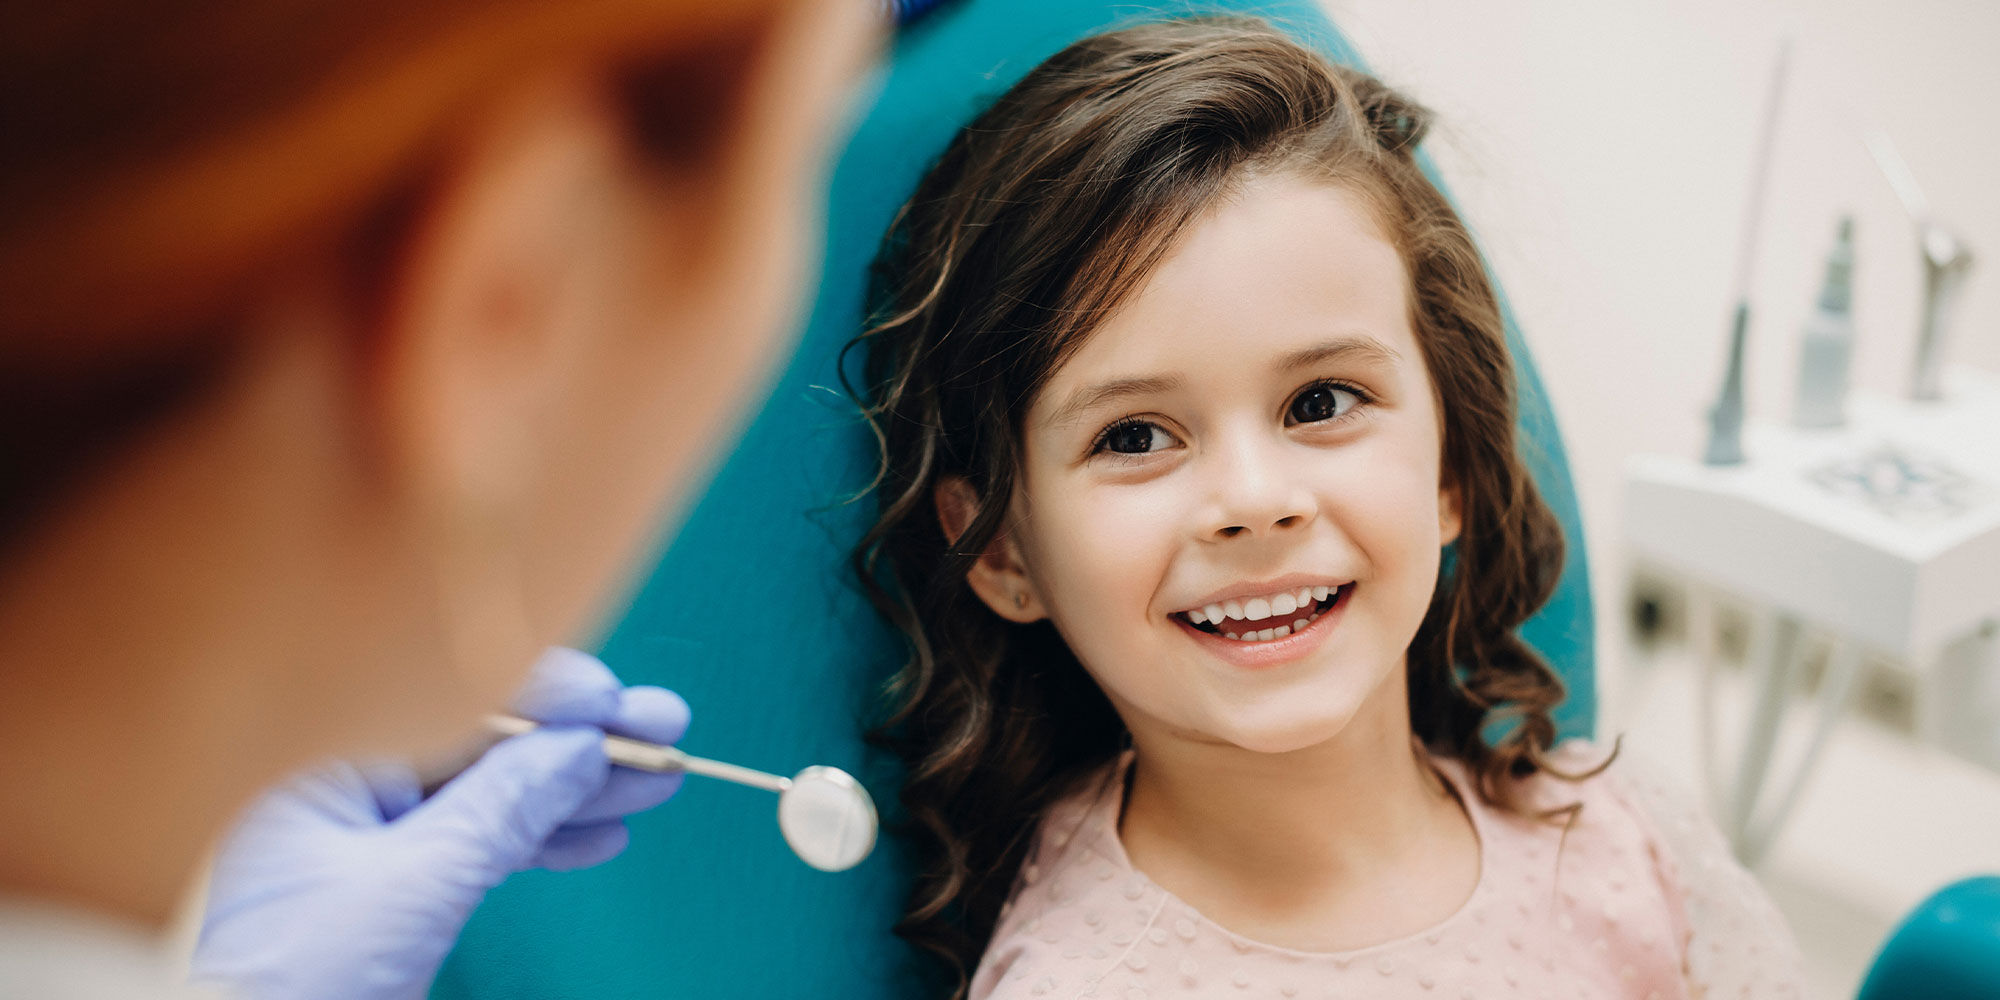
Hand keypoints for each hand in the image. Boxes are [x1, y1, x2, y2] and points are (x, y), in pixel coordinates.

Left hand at [190, 647, 687, 999]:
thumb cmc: (280, 984)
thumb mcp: (410, 887)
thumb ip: (501, 809)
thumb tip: (578, 749)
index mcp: (317, 755)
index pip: (449, 695)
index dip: (546, 694)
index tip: (617, 705)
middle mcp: (339, 781)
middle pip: (484, 740)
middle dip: (580, 741)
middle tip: (663, 730)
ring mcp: (363, 834)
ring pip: (491, 793)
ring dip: (578, 790)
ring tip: (654, 782)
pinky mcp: (385, 884)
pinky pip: (476, 842)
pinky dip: (541, 838)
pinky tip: (599, 833)